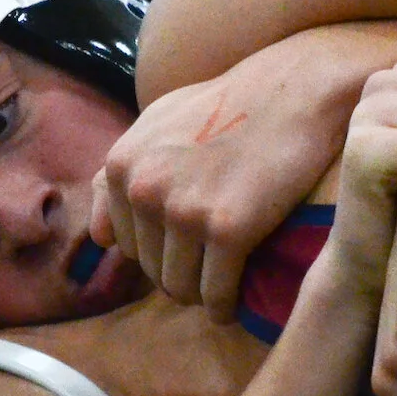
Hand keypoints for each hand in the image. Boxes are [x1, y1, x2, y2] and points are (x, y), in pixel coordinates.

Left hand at [94, 31, 360, 320]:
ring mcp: (184, 210)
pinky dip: (225, 307)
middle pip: (151, 269)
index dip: (154, 250)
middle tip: (210, 272)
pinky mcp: (228, 230)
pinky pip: (217, 294)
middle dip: (179, 275)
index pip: (120, 243)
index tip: (182, 251)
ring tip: (221, 291)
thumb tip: (100, 235)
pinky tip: (235, 306)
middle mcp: (144, 189)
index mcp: (122, 165)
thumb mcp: (160, 120)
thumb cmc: (234, 102)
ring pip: (180, 288)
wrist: (296, 89)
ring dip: (200, 296)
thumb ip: (125, 171)